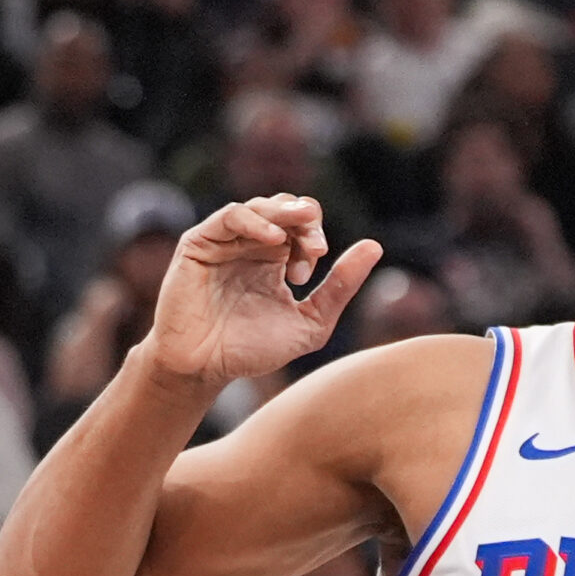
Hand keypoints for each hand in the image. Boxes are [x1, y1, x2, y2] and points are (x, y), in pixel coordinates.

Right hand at [141, 196, 381, 389]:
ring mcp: (224, 242)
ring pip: (259, 206)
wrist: (204, 369)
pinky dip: (254, 220)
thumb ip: (340, 287)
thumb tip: (374, 245)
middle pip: (285, 208)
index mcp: (275, 260)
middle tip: (315, 246)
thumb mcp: (310, 322)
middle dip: (305, 220)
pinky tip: (272, 239)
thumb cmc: (251, 351)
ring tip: (298, 230)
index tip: (314, 266)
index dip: (314, 236)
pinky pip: (229, 216)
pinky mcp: (199, 244)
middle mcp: (250, 245)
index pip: (302, 225)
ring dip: (284, 214)